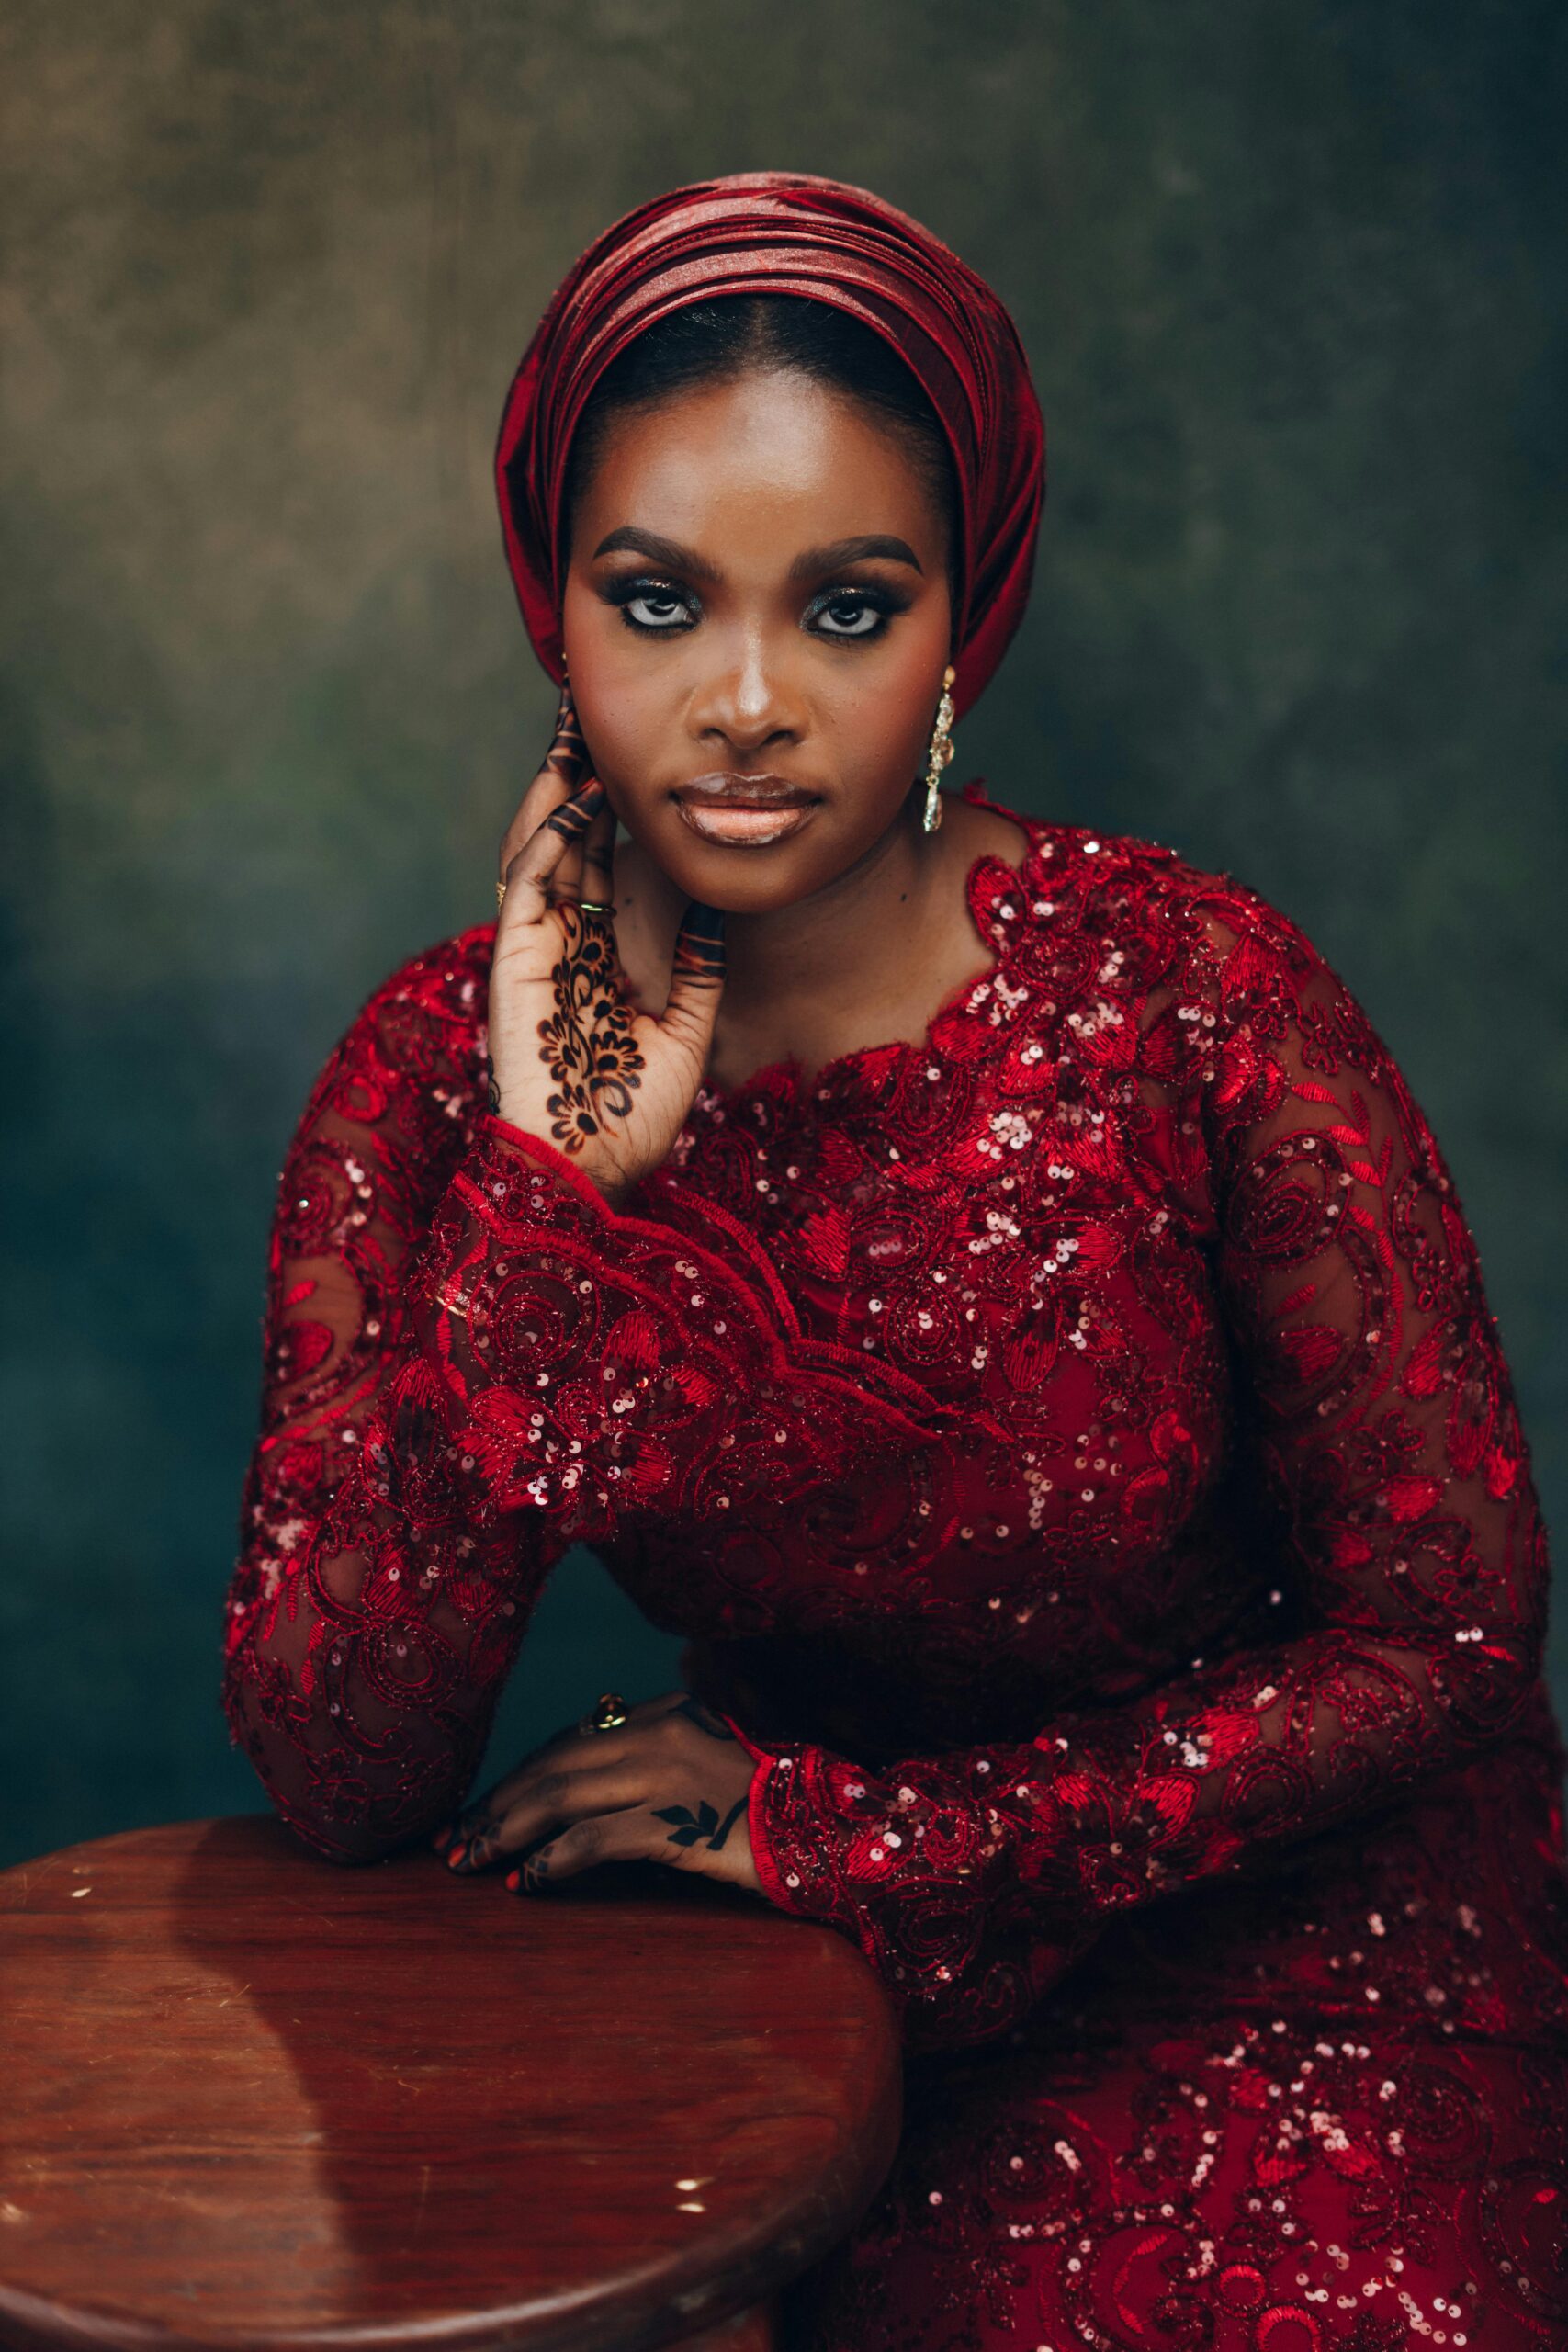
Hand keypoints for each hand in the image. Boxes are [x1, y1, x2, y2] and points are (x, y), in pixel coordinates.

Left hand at [432, 1692, 761, 1898]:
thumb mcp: (708, 1764)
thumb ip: (653, 1761)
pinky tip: (525, 1882)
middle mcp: (659, 1732)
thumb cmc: (771, 1807)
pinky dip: (551, 1860)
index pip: (570, 1741)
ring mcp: (666, 1774)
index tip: (478, 1808)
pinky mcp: (676, 1820)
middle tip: (453, 1841)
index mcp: (665, 1712)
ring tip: (470, 1862)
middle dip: (495, 1803)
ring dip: (505, 1830)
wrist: (834, 1829)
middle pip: (552, 1763)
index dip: (518, 1776)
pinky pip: (594, 1838)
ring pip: (559, 1795)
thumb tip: (584, 1786)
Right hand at [488, 684, 725, 1205]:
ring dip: (559, 789)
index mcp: (598, 956)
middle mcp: (564, 943)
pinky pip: (527, 883)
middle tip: (602, 717)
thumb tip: (720, 904)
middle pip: (573, 842)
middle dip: (586, 779)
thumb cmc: (636, 1117)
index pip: (607, 866)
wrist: (592, 1167)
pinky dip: (546, 836)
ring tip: (580, 731)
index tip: (643, 762)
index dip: (620, 813)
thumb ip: (700, 968)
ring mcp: (535, 948)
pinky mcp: (513, 959)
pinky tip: (572, 797)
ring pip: (544, 848)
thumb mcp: (689, 1028)